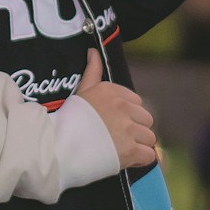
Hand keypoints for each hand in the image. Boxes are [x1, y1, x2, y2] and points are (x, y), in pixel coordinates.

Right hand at [75, 48, 155, 170]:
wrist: (60, 146)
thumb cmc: (69, 119)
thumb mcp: (82, 90)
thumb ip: (92, 70)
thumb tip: (93, 51)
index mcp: (112, 92)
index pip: (136, 102)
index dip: (128, 115)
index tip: (115, 123)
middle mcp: (122, 107)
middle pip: (146, 119)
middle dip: (136, 129)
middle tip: (119, 138)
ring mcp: (127, 129)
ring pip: (149, 137)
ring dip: (139, 144)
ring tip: (121, 149)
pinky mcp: (130, 150)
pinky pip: (149, 154)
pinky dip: (141, 159)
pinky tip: (128, 158)